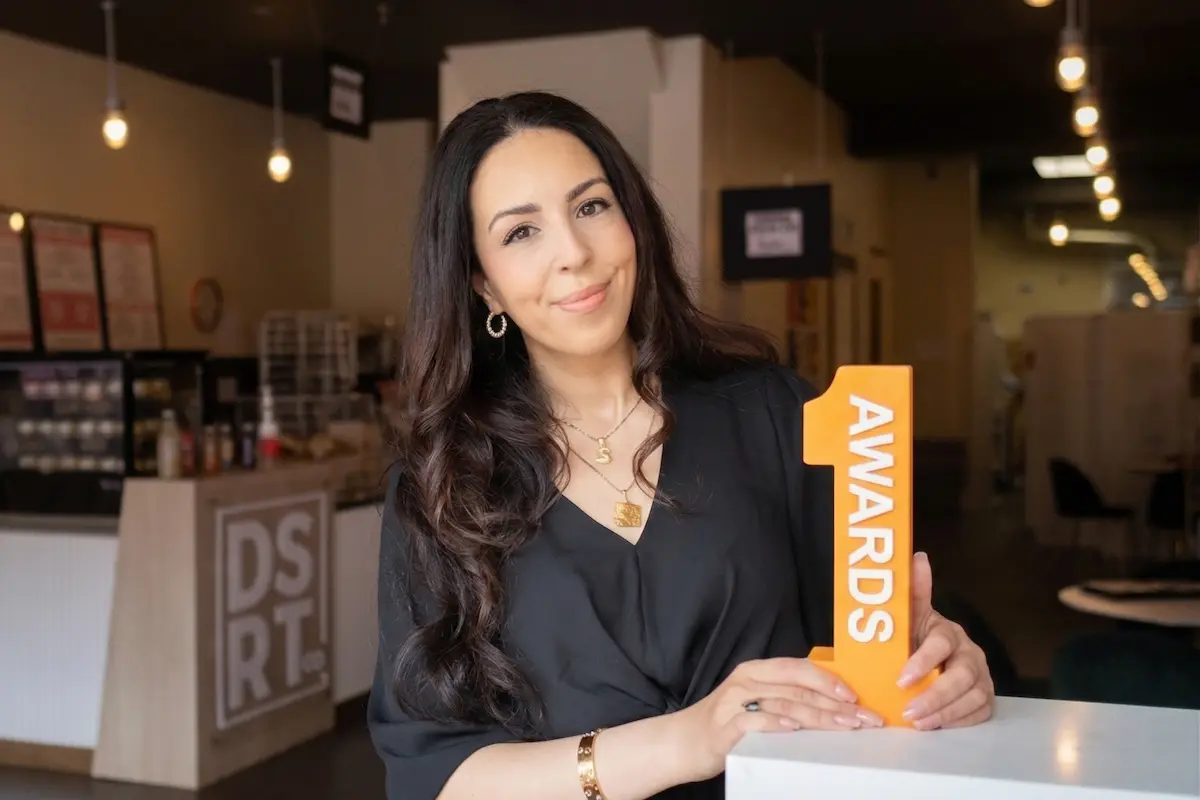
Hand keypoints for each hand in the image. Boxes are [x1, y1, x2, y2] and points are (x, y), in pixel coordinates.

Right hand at [668, 657, 884, 782]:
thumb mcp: (754, 702)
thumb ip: (784, 696)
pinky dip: (776, 724)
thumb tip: (831, 702)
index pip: (799, 669)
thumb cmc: (725, 723)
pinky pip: (755, 722)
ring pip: (784, 704)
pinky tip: (795, 730)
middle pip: (798, 688)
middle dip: (835, 704)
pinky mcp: (725, 727)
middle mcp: (746, 681)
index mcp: (756, 671)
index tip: (856, 697)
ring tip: (844, 726)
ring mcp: (734, 702)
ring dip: (818, 716)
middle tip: (863, 718)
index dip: (830, 680)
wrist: (682, 742)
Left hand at [897, 552, 994, 730]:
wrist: (933, 655)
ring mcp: (982, 678)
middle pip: (962, 677)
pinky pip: (980, 713)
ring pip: (973, 698)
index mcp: (950, 633)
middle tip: (908, 710)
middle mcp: (971, 654)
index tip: (901, 679)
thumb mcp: (911, 615)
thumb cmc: (918, 635)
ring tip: (918, 723)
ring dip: (945, 713)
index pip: (942, 645)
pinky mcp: (985, 698)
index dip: (923, 662)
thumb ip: (913, 591)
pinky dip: (959, 722)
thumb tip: (917, 556)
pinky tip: (936, 727)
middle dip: (935, 696)